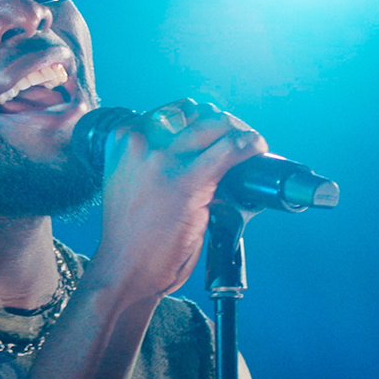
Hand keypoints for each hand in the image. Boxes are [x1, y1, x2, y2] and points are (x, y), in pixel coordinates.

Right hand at [88, 98, 267, 304]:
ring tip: (248, 147)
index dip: (199, 120)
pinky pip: (231, 148)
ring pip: (216, 123)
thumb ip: (153, 159)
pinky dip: (251, 144)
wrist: (125, 268)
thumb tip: (198, 149)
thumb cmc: (131, 232)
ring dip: (239, 132)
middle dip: (221, 124)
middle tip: (235, 142)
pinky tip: (256, 150)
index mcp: (122, 138)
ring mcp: (163, 159)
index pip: (172, 110)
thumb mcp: (129, 179)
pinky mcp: (188, 181)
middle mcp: (140, 142)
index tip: (213, 134)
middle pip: (196, 112)